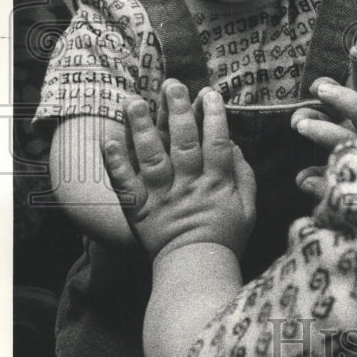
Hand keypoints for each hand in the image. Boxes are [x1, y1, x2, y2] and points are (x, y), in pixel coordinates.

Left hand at [104, 80, 256, 260]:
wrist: (195, 271)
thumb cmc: (226, 238)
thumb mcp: (248, 208)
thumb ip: (243, 175)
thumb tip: (233, 145)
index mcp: (217, 184)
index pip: (217, 143)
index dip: (214, 117)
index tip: (210, 94)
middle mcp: (188, 186)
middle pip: (183, 143)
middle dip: (178, 111)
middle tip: (172, 85)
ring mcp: (162, 197)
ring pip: (151, 158)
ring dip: (142, 128)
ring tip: (134, 102)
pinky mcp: (140, 210)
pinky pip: (126, 185)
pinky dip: (115, 163)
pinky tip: (108, 141)